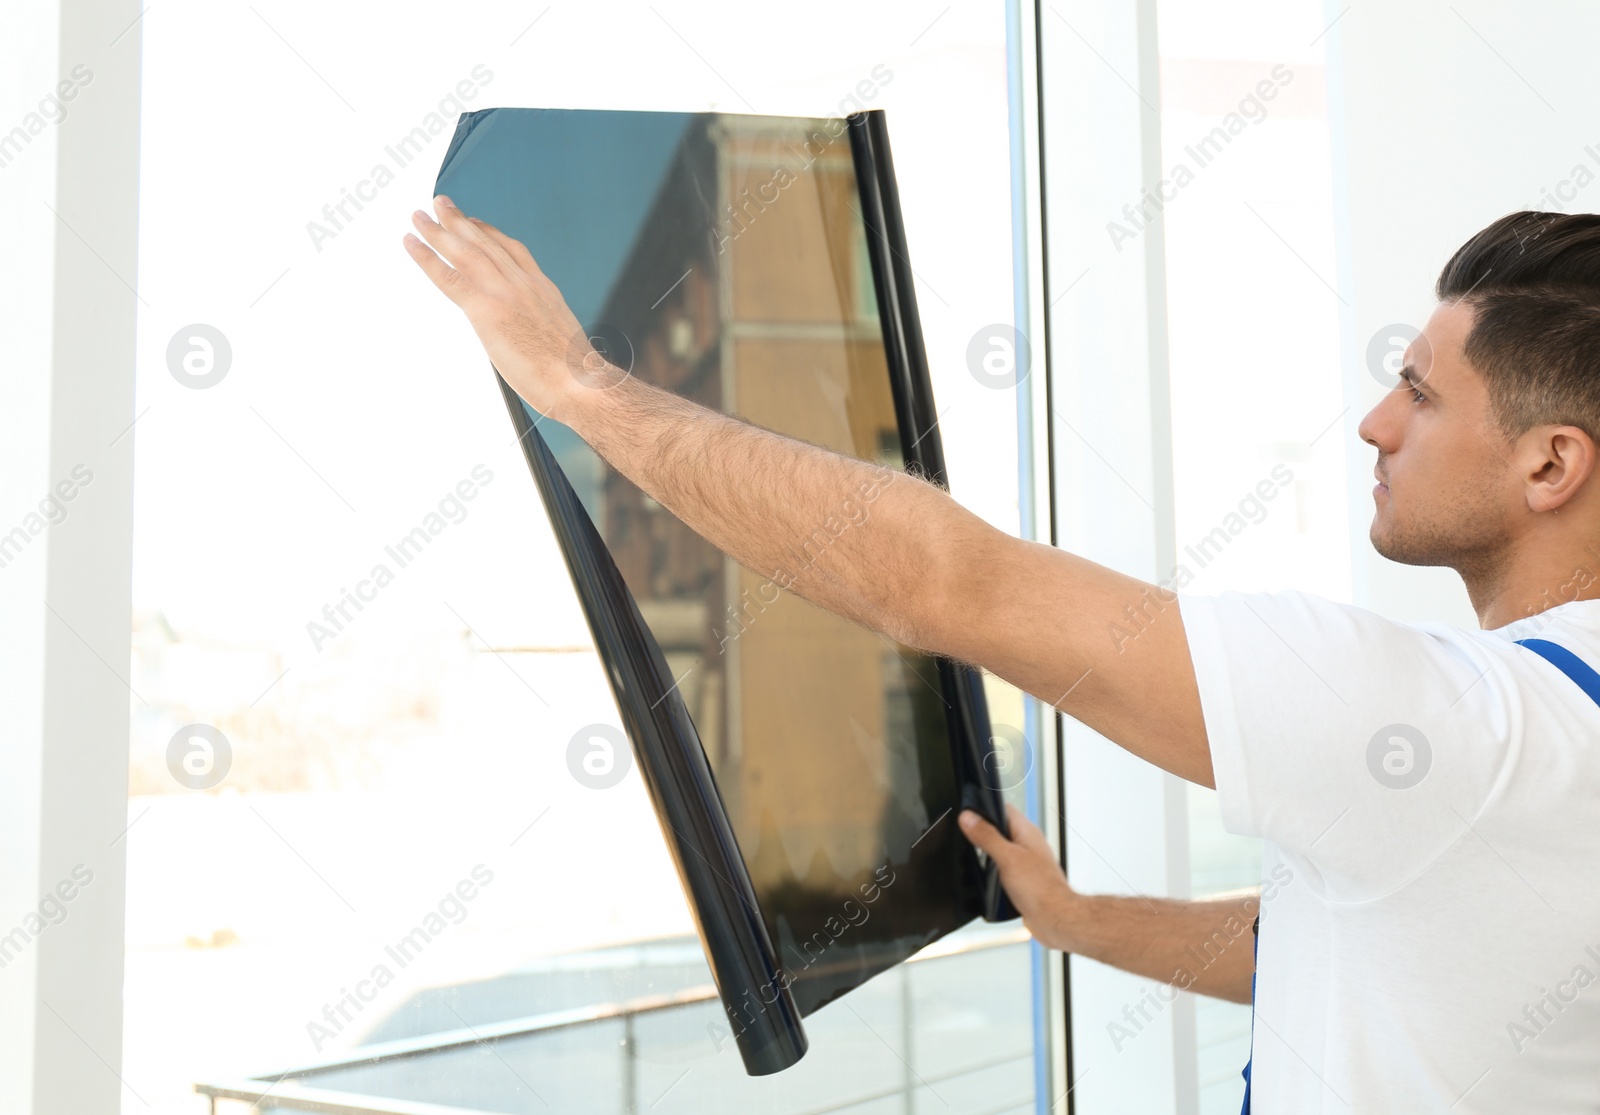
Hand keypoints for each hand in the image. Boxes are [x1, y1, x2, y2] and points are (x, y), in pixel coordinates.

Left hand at [403, 195, 617, 421]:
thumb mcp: (563, 341)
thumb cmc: (576, 375)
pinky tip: (412, 243)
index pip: (513, 251)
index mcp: (544, 290)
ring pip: (465, 251)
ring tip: (419, 216)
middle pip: (486, 242)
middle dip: (460, 221)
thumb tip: (533, 342)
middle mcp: (524, 283)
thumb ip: (542, 330)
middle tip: (440, 205)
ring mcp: (504, 293)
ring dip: (438, 230)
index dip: (490, 233)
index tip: (475, 222)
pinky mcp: (486, 309)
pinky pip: (449, 276)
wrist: (580, 381)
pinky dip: (426, 256)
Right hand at [959, 804, 1075, 951]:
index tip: (968, 815)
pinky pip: (1004, 867)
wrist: (1054, 918)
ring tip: (977, 858)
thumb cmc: (1041, 889)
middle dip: (983, 832)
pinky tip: (988, 877)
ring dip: (988, 853)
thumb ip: (987, 836)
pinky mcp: (1023, 878)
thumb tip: (968, 818)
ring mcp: (1026, 861)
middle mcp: (1028, 844)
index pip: (1003, 808)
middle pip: (1000, 828)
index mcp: (1027, 832)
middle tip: (969, 839)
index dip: (985, 808)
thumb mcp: (1007, 858)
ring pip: (1002, 848)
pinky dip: (994, 870)